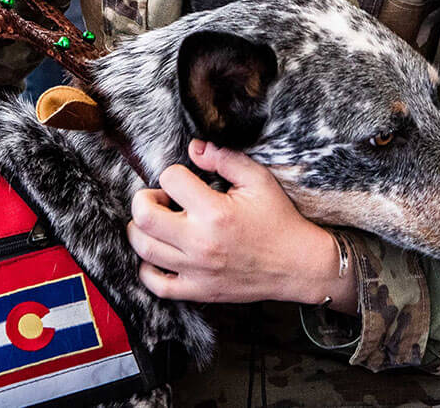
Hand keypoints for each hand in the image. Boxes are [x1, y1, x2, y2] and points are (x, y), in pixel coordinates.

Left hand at [126, 140, 350, 305]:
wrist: (298, 265)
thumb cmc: (278, 219)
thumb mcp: (258, 180)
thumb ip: (224, 159)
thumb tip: (194, 148)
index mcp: (215, 211)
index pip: (170, 179)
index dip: (173, 173)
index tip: (184, 179)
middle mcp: (200, 242)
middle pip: (144, 217)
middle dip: (144, 200)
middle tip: (159, 198)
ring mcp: (197, 270)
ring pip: (144, 249)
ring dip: (141, 230)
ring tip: (158, 222)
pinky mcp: (198, 291)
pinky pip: (156, 285)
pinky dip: (147, 269)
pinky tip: (159, 254)